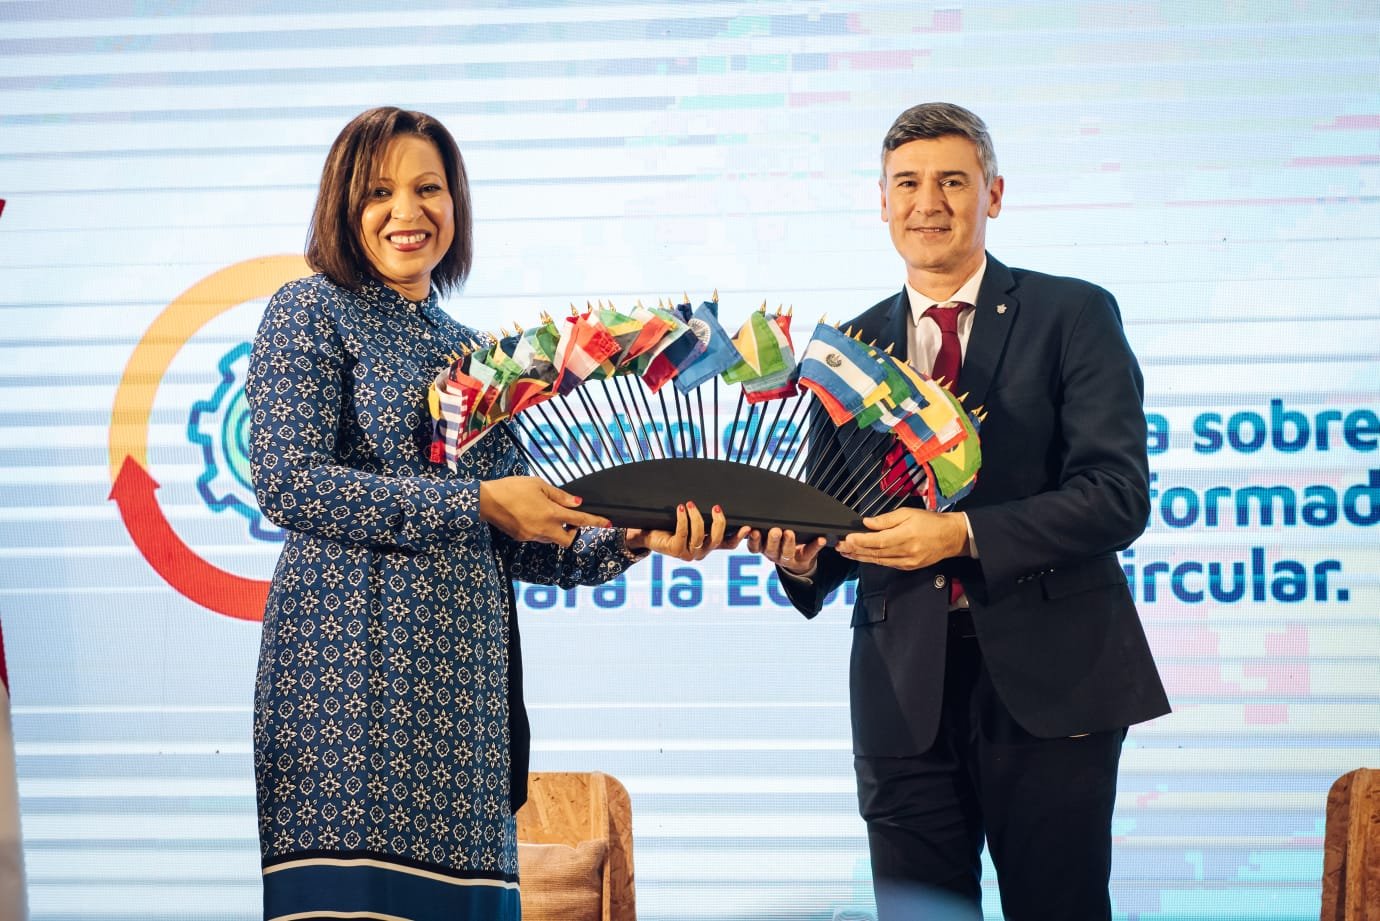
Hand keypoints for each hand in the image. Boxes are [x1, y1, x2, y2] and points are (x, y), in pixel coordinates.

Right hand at [479, 476, 611, 546]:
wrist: (486, 500)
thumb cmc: (513, 488)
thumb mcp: (539, 485)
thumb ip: (560, 495)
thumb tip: (577, 502)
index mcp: (551, 513)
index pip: (580, 521)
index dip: (596, 522)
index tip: (609, 523)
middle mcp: (544, 529)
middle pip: (568, 540)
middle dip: (572, 533)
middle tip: (568, 520)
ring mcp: (532, 536)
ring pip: (552, 539)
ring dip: (555, 530)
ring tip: (544, 512)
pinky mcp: (522, 538)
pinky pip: (538, 537)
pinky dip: (541, 529)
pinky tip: (531, 516)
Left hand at [625, 502, 749, 561]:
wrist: (648, 535)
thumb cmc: (670, 526)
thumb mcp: (690, 521)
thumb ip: (703, 516)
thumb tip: (717, 501)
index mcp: (707, 546)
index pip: (728, 544)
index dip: (739, 537)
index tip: (748, 527)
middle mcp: (700, 552)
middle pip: (717, 540)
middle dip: (719, 522)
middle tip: (716, 507)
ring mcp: (688, 554)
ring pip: (700, 536)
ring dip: (697, 517)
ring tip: (690, 504)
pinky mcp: (675, 551)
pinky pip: (683, 533)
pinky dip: (683, 519)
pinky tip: (681, 508)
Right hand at [746, 527, 826, 577]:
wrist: (796, 562)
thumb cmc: (780, 542)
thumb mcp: (768, 536)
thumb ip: (764, 525)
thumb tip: (760, 507)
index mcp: (763, 547)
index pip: (754, 546)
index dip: (752, 539)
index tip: (753, 530)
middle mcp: (773, 554)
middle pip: (770, 549)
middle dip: (772, 539)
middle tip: (775, 530)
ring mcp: (788, 559)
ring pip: (787, 553)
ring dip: (788, 543)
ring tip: (790, 533)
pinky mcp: (804, 559)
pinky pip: (810, 552)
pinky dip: (816, 545)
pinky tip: (820, 539)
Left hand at [835, 508, 968, 569]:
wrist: (951, 537)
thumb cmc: (931, 522)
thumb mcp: (908, 513)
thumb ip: (886, 519)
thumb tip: (867, 523)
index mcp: (906, 535)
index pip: (878, 541)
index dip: (860, 541)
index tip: (847, 538)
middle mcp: (906, 551)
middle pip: (875, 553)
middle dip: (855, 550)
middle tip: (840, 546)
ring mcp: (907, 561)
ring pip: (879, 560)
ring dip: (860, 557)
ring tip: (846, 552)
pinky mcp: (908, 566)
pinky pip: (887, 564)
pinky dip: (873, 560)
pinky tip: (863, 556)